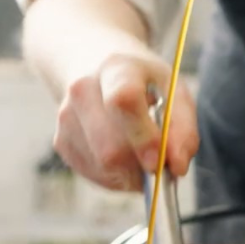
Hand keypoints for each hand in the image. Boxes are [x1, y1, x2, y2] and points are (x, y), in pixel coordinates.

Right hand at [54, 53, 198, 190]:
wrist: (98, 68)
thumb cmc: (145, 82)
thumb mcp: (174, 90)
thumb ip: (183, 127)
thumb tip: (178, 166)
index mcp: (117, 69)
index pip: (124, 102)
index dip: (144, 137)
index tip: (161, 162)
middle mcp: (83, 90)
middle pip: (110, 146)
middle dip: (142, 165)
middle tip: (164, 164)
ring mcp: (66, 118)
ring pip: (103, 165)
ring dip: (133, 172)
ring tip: (146, 154)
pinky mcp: (61, 142)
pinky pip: (96, 174)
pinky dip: (119, 175)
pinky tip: (127, 155)